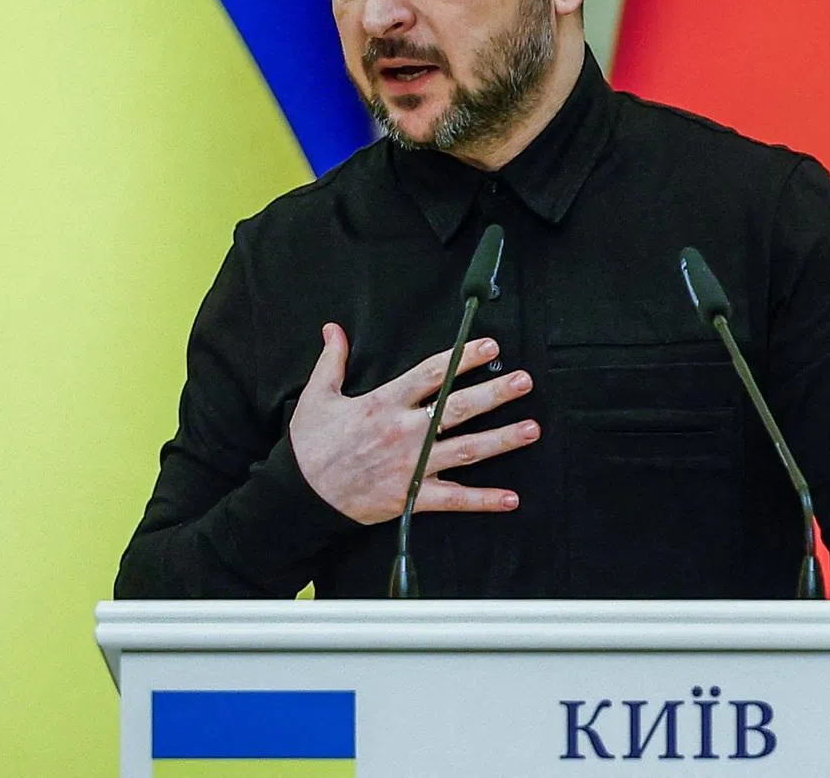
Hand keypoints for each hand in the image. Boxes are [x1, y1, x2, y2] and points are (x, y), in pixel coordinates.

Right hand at [289, 323, 539, 524]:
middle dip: (494, 393)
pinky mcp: (410, 498)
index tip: (488, 345)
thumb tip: (333, 329)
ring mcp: (410, 466)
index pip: (430, 374)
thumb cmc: (309, 447)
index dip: (462, 358)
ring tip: (532, 429)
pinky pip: (453, 499)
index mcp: (383, 403)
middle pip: (457, 408)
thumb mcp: (317, 397)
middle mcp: (403, 432)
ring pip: (464, 450)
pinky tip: (511, 497)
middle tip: (523, 381)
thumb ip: (331, 361)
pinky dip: (483, 499)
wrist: (297, 498)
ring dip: (501, 440)